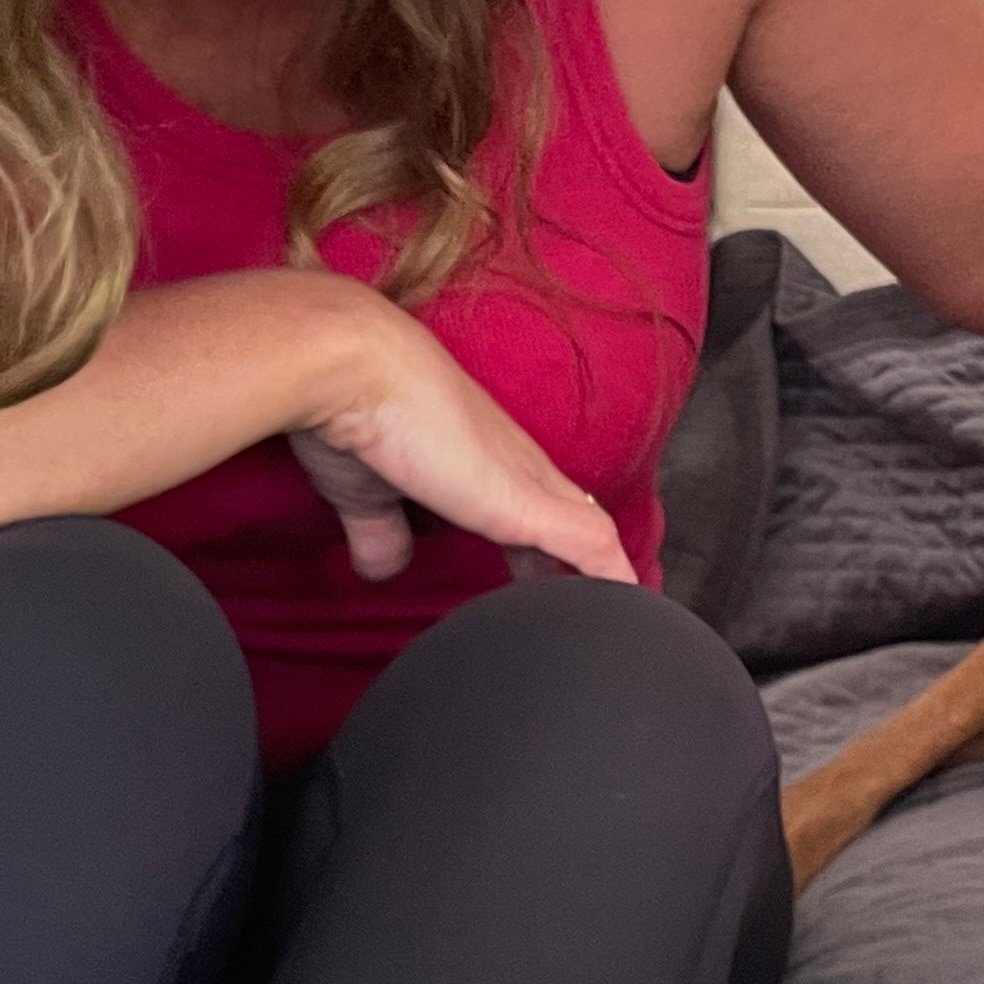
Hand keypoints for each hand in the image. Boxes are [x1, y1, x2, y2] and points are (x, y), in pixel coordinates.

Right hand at [291, 297, 632, 586]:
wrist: (352, 367)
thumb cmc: (353, 409)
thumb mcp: (366, 490)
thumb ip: (381, 529)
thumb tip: (384, 565)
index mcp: (478, 455)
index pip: (526, 499)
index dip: (537, 544)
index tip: (539, 577)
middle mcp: (513, 461)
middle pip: (565, 516)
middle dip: (576, 565)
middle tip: (586, 607)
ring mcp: (528, 479)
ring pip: (588, 533)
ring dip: (601, 577)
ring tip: (617, 616)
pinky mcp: (529, 502)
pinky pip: (591, 546)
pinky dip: (612, 580)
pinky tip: (631, 607)